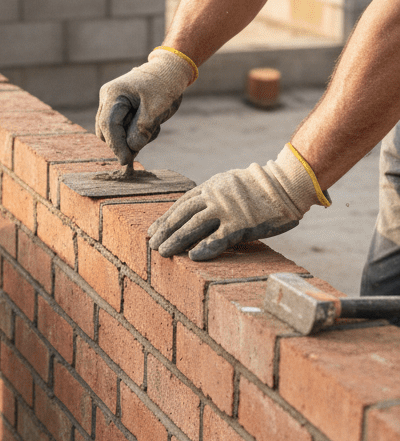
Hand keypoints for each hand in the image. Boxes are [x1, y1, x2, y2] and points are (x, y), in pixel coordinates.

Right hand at [96, 47, 196, 165]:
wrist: (171, 70)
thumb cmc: (164, 85)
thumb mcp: (156, 109)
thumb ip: (142, 130)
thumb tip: (131, 150)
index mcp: (113, 94)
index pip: (108, 125)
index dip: (116, 145)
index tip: (126, 161)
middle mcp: (108, 98)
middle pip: (106, 130)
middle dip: (122, 142)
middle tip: (144, 143)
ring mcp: (112, 103)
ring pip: (113, 131)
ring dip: (130, 137)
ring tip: (153, 127)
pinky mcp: (120, 108)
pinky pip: (121, 128)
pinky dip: (134, 132)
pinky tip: (150, 124)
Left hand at [148, 144, 330, 260]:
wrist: (288, 184)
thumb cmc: (261, 186)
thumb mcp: (230, 183)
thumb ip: (214, 195)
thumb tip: (199, 210)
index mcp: (210, 186)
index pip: (181, 204)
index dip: (165, 218)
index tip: (152, 230)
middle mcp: (213, 196)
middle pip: (182, 215)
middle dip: (165, 231)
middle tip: (151, 245)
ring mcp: (226, 210)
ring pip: (193, 226)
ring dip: (176, 240)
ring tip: (163, 253)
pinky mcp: (241, 224)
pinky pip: (218, 238)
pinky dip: (205, 248)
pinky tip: (192, 257)